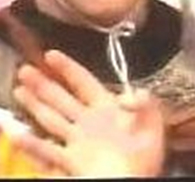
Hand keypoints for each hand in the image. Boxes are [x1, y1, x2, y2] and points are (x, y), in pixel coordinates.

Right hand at [12, 49, 165, 176]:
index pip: (85, 83)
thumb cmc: (144, 156)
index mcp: (108, 110)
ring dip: (34, 105)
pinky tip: (16, 133)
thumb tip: (132, 94)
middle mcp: (89, 124)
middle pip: (61, 99)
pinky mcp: (70, 165)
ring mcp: (77, 144)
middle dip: (43, 84)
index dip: (68, 68)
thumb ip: (144, 104)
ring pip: (50, 120)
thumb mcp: (152, 123)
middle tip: (25, 70)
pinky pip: (45, 153)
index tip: (51, 55)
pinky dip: (29, 144)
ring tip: (18, 90)